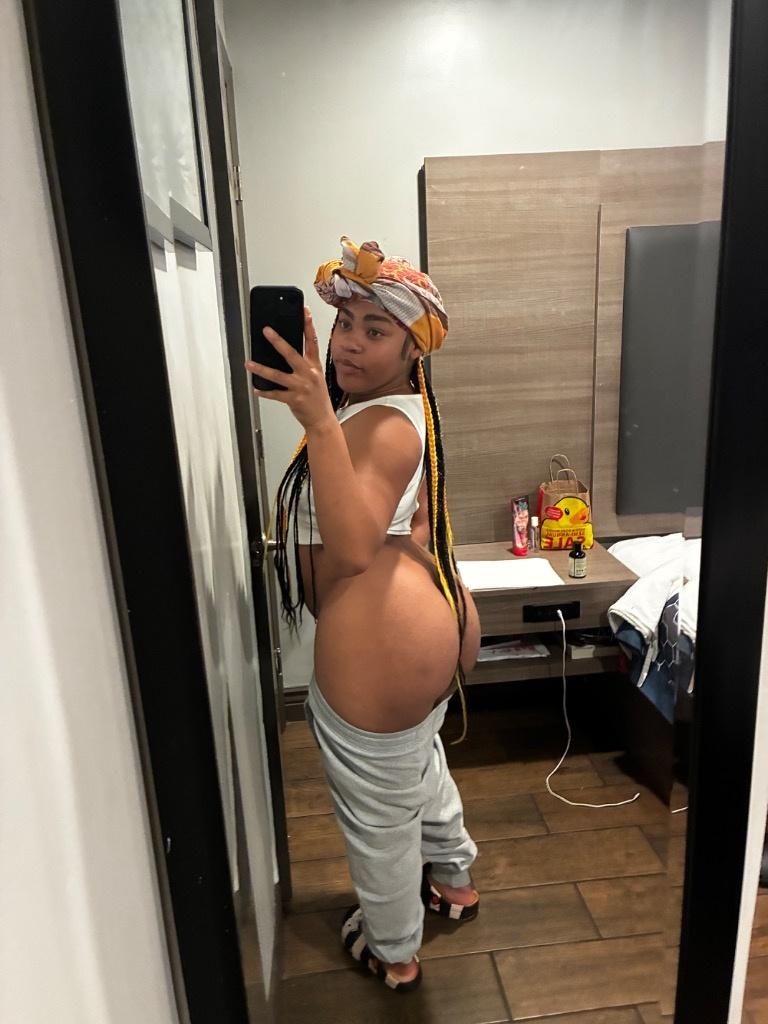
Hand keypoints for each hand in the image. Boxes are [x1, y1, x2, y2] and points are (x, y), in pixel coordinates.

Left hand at [244, 307, 334, 432]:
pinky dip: (264, 392)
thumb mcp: (315, 378)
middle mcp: (308, 374)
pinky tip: (256, 389)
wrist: (323, 420)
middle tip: (266, 330)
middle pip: (292, 354)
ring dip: (261, 369)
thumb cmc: (317, 399)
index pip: (312, 341)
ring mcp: (301, 387)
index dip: (308, 325)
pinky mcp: (294, 400)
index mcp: (314, 366)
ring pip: (278, 375)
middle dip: (278, 341)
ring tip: (248, 363)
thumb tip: (284, 352)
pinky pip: (275, 394)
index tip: (304, 311)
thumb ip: (303, 365)